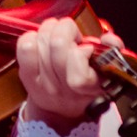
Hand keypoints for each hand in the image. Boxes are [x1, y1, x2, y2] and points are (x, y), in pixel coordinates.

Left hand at [16, 17, 123, 134]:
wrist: (61, 108)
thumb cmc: (87, 81)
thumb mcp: (107, 70)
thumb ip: (112, 51)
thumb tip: (109, 38)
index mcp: (90, 88)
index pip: (79, 73)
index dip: (83, 51)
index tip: (87, 47)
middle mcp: (64, 88)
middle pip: (58, 44)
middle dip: (66, 29)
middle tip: (71, 34)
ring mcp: (43, 83)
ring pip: (41, 41)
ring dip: (50, 29)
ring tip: (56, 34)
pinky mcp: (25, 75)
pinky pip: (24, 47)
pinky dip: (32, 36)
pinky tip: (40, 40)